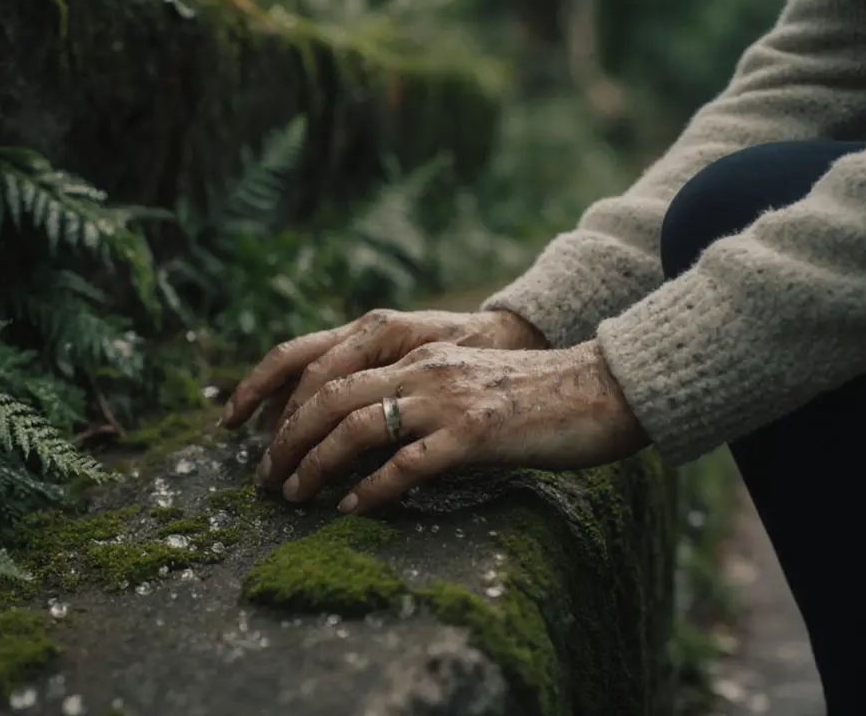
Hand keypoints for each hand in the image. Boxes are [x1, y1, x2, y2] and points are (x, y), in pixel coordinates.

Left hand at [255, 340, 649, 514]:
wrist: (602, 390)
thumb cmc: (534, 398)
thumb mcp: (464, 385)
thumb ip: (419, 399)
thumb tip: (369, 443)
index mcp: (418, 356)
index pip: (329, 371)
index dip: (286, 405)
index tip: (264, 441)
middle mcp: (424, 370)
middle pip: (328, 396)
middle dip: (286, 439)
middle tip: (267, 478)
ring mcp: (448, 400)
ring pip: (356, 427)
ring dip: (315, 464)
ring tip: (295, 495)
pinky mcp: (475, 434)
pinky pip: (407, 463)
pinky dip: (372, 489)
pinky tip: (353, 509)